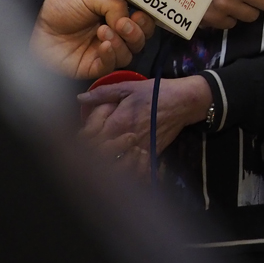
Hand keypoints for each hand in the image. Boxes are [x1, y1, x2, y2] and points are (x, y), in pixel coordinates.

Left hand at [30, 0, 155, 78]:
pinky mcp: (93, 68)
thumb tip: (127, 18)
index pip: (141, 21)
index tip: (138, 13)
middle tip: (123, 23)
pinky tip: (103, 45)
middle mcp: (114, 35)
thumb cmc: (60, 9)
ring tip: (104, 31)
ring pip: (129, 53)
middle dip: (137, 32)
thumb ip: (113, 3)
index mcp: (115, 16)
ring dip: (121, 42)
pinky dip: (111, 55)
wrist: (36, 28)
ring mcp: (104, 52)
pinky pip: (111, 66)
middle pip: (140, 39)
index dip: (145, 19)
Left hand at [77, 76, 210, 173]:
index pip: (91, 140)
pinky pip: (138, 172)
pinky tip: (124, 173)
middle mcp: (127, 139)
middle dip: (91, 158)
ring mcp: (140, 149)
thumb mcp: (129, 86)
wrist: (184, 101)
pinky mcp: (152, 154)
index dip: (81, 142)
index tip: (79, 140)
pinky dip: (130, 175)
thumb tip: (80, 98)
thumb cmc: (156, 91)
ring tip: (101, 167)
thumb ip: (103, 93)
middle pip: (101, 158)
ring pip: (118, 168)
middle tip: (86, 155)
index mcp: (118, 122)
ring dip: (108, 168)